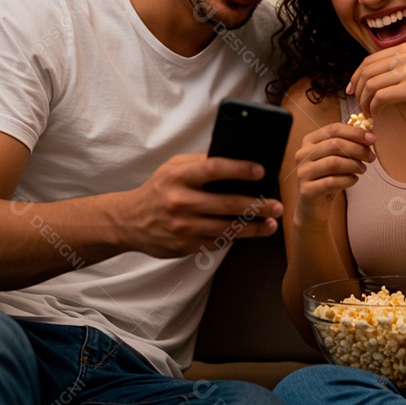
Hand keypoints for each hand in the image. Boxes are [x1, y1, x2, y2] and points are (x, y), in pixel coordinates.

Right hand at [119, 153, 283, 257]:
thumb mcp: (172, 168)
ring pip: (226, 228)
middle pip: (227, 204)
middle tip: (277, 206)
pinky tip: (245, 233)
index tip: (261, 171)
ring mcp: (183, 227)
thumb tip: (234, 158)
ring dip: (253, 228)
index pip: (214, 169)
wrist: (128, 221)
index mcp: (178, 177)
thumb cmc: (157, 190)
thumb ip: (199, 162)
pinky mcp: (185, 246)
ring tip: (271, 224)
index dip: (240, 169)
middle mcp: (180, 202)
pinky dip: (233, 237)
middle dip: (257, 205)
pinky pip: (217, 242)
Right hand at [292, 122, 375, 225]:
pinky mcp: (307, 190)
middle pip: (335, 145)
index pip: (333, 129)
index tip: (372, 139)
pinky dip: (348, 179)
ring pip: (333, 163)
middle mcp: (303, 154)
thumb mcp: (336, 159)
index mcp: (309, 141)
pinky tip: (354, 180)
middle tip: (371, 157)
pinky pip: (332, 182)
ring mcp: (303, 172)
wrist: (313, 207)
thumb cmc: (327, 179)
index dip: (355, 132)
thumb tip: (369, 136)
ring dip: (353, 165)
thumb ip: (348, 146)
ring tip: (362, 169)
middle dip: (358, 149)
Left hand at [346, 43, 405, 118]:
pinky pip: (381, 97)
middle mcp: (404, 57)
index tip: (352, 91)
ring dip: (365, 102)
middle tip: (361, 106)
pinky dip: (374, 107)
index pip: (368, 61)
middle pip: (366, 73)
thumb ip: (396, 70)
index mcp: (404, 49)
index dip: (356, 77)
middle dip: (358, 92)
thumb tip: (372, 82)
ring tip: (369, 112)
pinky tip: (377, 114)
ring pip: (371, 85)